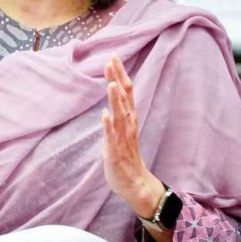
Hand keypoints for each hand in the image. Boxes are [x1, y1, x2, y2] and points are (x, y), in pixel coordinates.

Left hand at [101, 54, 163, 217]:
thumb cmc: (125, 155)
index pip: (126, 92)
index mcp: (129, 118)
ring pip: (120, 116)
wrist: (135, 184)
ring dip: (116, 100)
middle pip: (124, 98)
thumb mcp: (121, 129)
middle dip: (117, 79)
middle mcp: (128, 125)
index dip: (120, 74)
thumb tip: (113, 94)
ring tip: (111, 84)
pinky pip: (112, 139)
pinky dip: (108, 127)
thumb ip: (119, 112)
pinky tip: (105, 115)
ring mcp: (123, 139)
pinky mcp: (115, 153)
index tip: (113, 57)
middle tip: (111, 60)